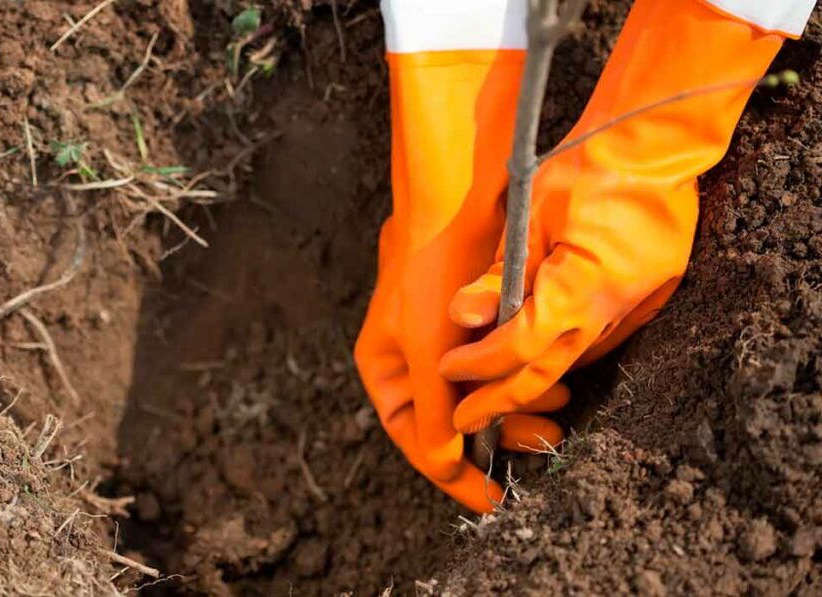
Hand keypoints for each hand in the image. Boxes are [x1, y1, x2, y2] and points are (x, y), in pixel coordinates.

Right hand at [355, 50, 565, 512]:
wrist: (455, 202)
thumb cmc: (430, 277)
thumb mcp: (429, 354)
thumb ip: (435, 414)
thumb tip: (447, 464)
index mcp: (387, 372)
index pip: (416, 441)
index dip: (454, 474)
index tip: (494, 501)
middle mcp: (413, 363)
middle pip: (454, 423)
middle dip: (499, 437)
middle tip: (541, 445)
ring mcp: (446, 343)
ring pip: (484, 397)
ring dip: (519, 409)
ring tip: (559, 413)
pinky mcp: (478, 325)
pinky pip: (503, 370)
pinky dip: (526, 381)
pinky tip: (555, 383)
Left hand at [438, 0, 784, 434]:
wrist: (657, 147)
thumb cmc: (587, 170)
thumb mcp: (529, 217)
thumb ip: (497, 276)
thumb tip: (462, 318)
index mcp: (580, 290)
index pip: (518, 347)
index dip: (479, 365)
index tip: (448, 369)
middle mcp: (610, 311)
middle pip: (546, 373)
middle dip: (501, 400)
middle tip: (466, 421)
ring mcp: (633, 309)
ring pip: (572, 362)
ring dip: (530, 382)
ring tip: (491, 396)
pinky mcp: (644, 302)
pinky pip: (594, 341)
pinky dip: (559, 354)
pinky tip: (535, 358)